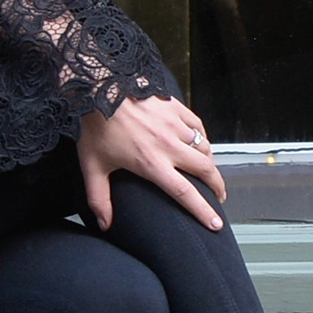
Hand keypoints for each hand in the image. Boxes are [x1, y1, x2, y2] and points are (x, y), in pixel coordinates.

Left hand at [78, 94, 224, 233]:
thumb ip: (99, 199)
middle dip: (217, 186)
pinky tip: (199, 141)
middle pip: (205, 170)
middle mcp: (168, 146)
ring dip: (209, 162)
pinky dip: (202, 137)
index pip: (184, 193)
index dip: (202, 210)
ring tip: (208, 171)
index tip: (216, 224)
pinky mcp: (174, 108)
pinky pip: (197, 125)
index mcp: (151, 164)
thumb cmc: (93, 127)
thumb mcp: (92, 167)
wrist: (96, 88)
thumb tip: (104, 225)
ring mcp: (174, 125)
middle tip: (220, 196)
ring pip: (204, 147)